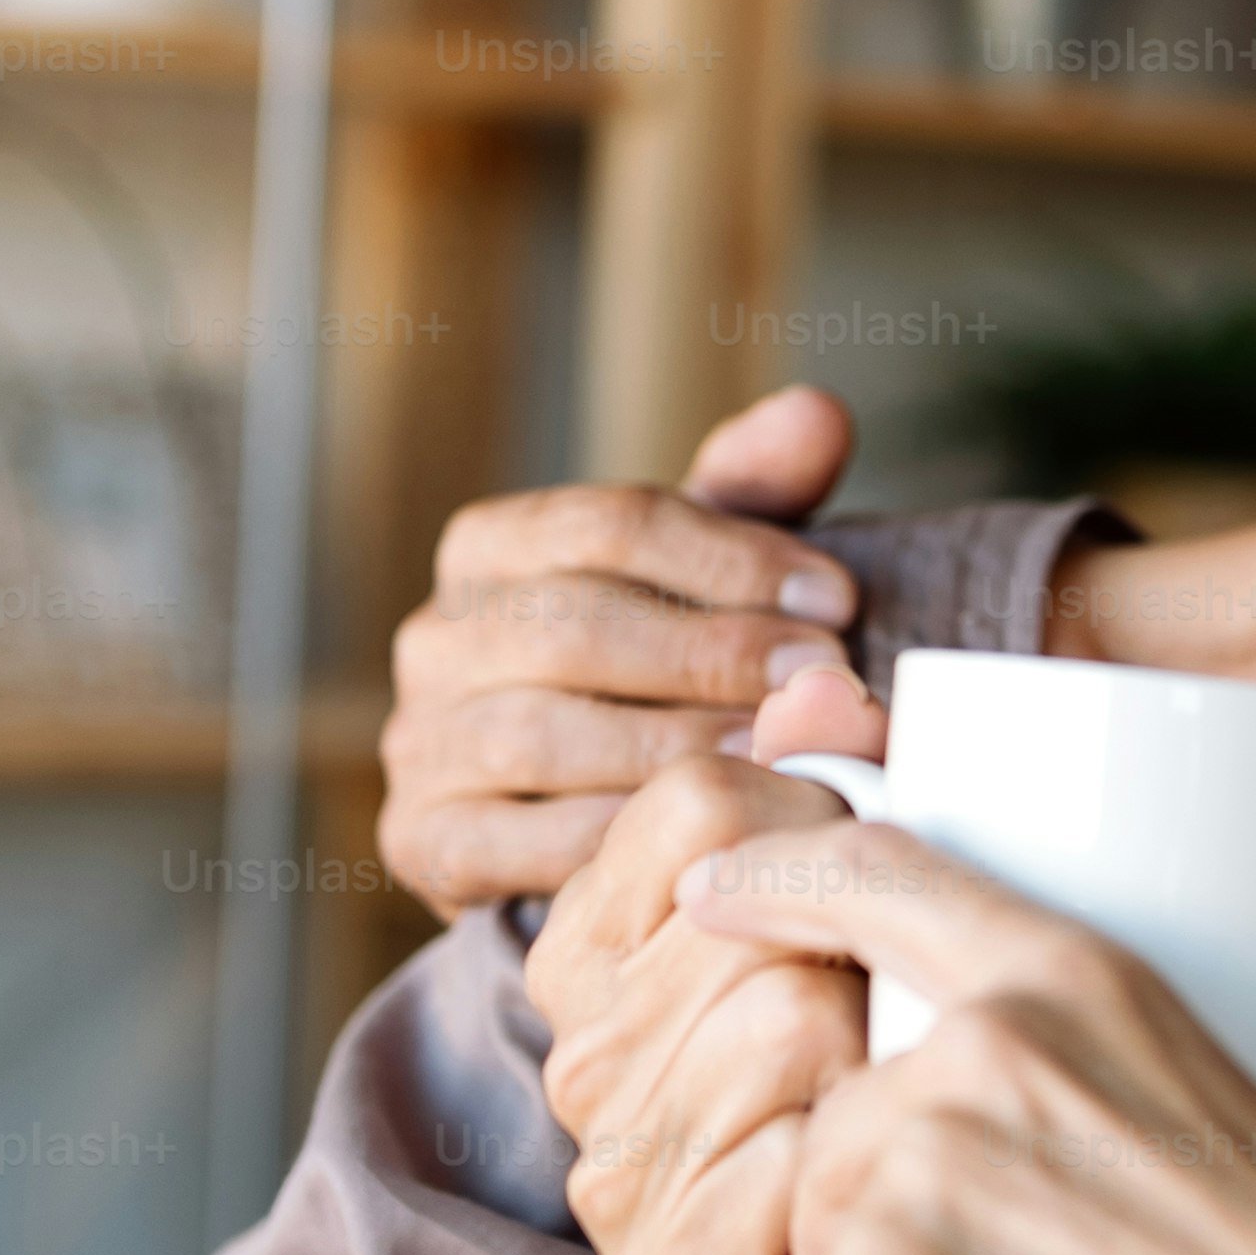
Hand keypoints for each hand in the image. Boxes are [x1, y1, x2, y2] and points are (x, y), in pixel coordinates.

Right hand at [378, 385, 865, 911]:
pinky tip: (698, 836)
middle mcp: (434, 638)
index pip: (610, 523)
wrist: (585, 823)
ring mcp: (417, 743)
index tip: (838, 599)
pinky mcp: (420, 842)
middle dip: (710, 651)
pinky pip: (510, 842)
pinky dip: (609, 838)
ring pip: (538, 732)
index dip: (733, 557)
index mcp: (490, 548)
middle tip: (817, 679)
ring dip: (669, 744)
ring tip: (773, 752)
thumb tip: (819, 412)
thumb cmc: (658, 676)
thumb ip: (755, 493)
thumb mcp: (700, 575)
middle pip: (571, 624)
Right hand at [519, 657, 900, 1254]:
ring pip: (789, 1023)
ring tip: (893, 1097)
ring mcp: (609, 1170)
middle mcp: (577, 1051)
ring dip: (880, 1056)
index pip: (704, 795)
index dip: (823, 818)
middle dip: (866, 948)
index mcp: (589, 938)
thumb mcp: (852, 898)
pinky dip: (868, 1162)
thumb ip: (832, 776)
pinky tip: (874, 1182)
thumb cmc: (879, 1061)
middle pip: (755, 913)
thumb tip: (824, 683)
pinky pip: (803, 1162)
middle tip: (902, 1013)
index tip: (870, 880)